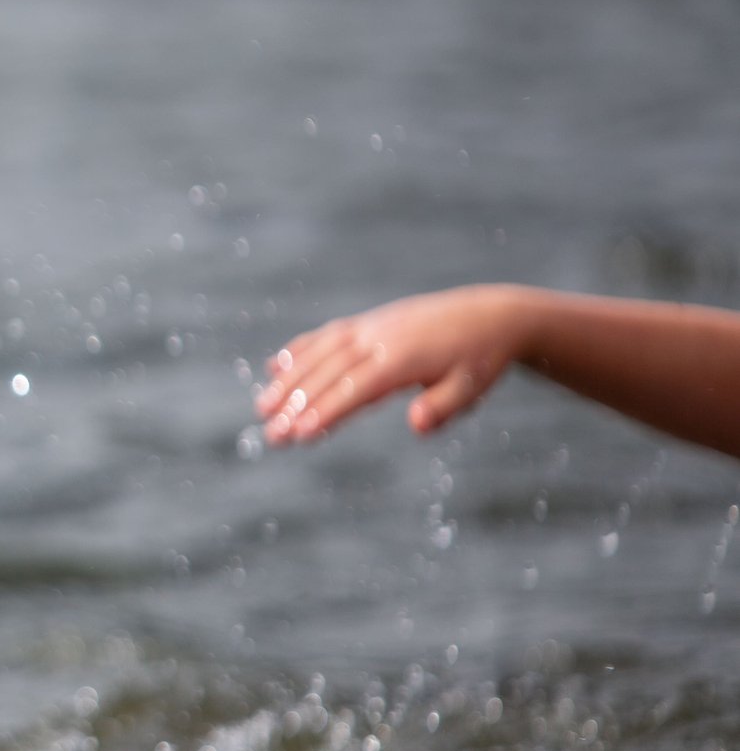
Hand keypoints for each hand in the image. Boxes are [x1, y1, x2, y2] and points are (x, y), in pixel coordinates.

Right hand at [256, 286, 531, 444]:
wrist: (487, 316)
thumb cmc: (478, 361)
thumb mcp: (472, 389)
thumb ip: (443, 408)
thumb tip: (416, 425)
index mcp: (403, 358)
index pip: (356, 388)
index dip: (327, 411)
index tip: (300, 434)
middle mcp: (378, 338)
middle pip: (328, 373)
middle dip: (296, 404)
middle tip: (270, 434)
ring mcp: (369, 327)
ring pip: (318, 353)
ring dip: (287, 379)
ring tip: (262, 406)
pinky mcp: (365, 323)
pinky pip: (325, 336)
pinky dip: (298, 350)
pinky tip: (275, 366)